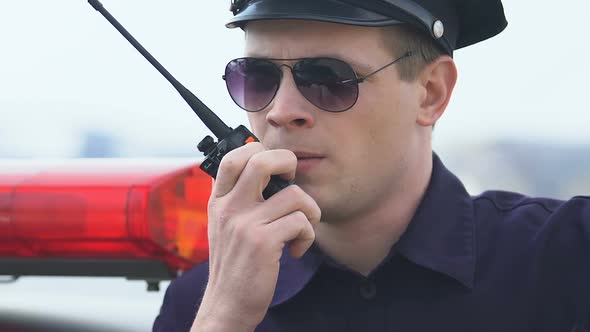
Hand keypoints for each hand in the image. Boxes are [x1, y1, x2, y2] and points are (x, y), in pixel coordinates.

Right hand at [192, 142, 320, 331]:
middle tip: (292, 182)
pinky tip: (296, 250)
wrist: (227, 304)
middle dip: (288, 163)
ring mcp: (245, 224)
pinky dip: (308, 236)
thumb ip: (236, 198)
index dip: (259, 152)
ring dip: (310, 211)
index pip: (233, 157)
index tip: (274, 171)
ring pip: (295, 194)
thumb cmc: (234, 264)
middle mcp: (229, 207)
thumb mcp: (224, 226)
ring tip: (301, 228)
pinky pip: (302, 222)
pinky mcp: (263, 243)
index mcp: (219, 201)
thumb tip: (264, 169)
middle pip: (262, 160)